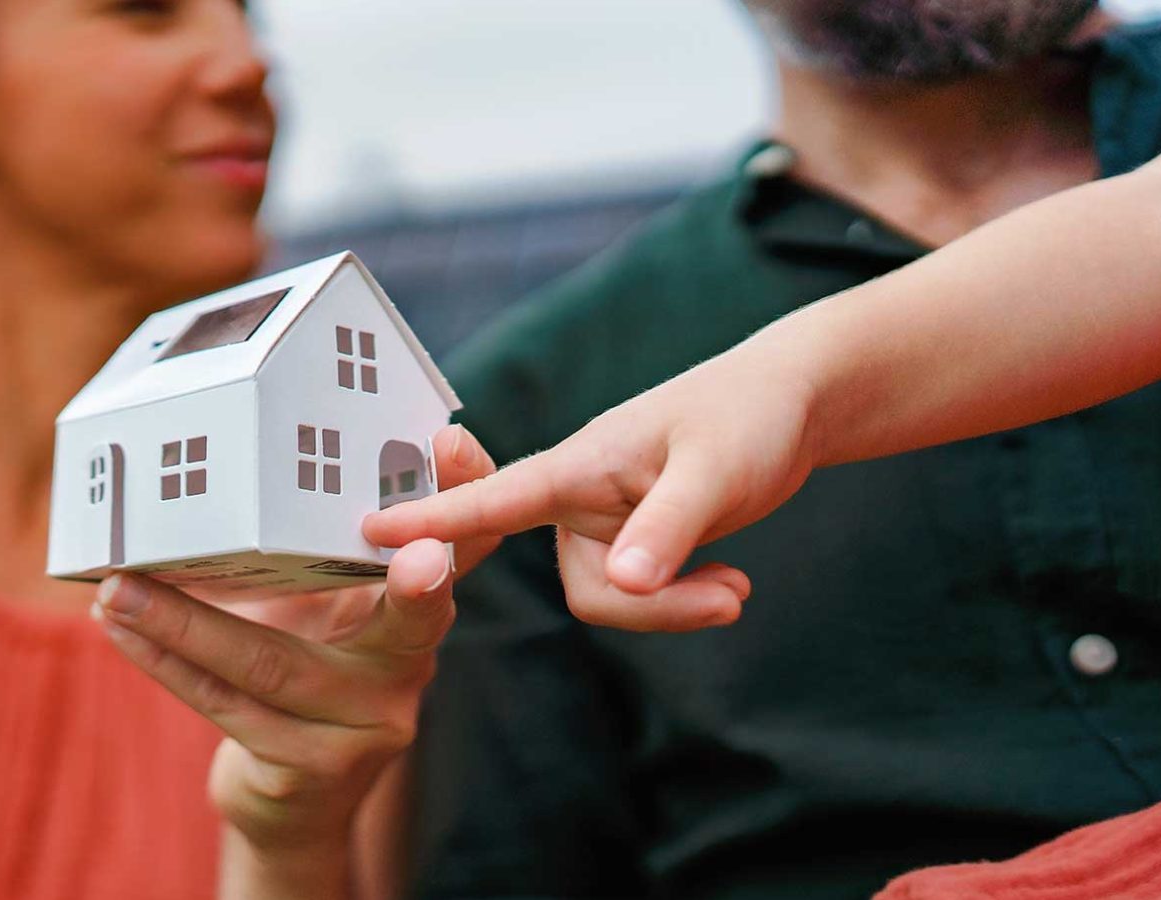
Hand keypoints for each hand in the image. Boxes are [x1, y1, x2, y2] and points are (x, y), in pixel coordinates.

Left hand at [93, 425, 498, 897]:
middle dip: (402, 578)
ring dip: (180, 621)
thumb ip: (320, 552)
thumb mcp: (327, 612)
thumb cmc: (305, 678)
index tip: (452, 445)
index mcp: (415, 613)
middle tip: (397, 549)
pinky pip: (227, 706)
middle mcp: (407, 672)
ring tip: (118, 587)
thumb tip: (238, 464)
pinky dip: (164, 660)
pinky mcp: (309, 771)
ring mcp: (364, 729)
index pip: (458, 550)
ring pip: (269, 665)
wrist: (294, 804)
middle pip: (401, 618)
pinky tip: (119, 628)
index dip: (460, 497)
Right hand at [364, 353, 819, 631]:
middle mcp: (579, 497)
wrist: (790, 404)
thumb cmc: (746, 417)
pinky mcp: (629, 539)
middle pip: (587, 589)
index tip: (369, 529)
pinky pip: (637, 594)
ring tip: (738, 585)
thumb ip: (667, 527)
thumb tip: (623, 581)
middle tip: (731, 598)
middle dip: (654, 608)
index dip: (433, 519)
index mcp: (579, 465)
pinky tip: (731, 579)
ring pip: (615, 599)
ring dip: (678, 606)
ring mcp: (603, 522)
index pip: (492, 498)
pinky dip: (685, 598)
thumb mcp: (715, 473)